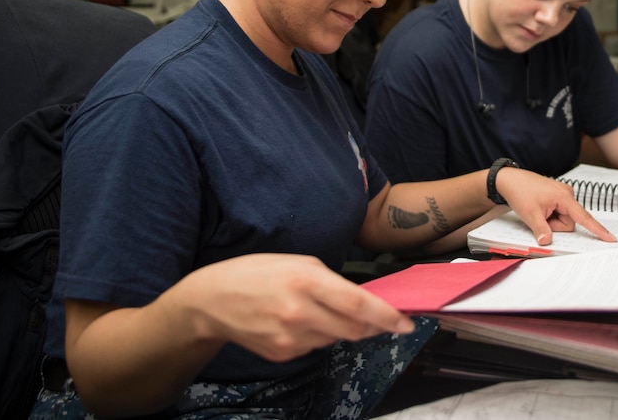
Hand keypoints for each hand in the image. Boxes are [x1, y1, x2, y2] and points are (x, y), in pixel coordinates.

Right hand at [180, 253, 416, 362]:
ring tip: (322, 310)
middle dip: (372, 325)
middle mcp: (300, 313)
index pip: (358, 304)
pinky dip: (319, 335)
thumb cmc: (257, 273)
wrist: (211, 301)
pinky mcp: (283, 354)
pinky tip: (300, 321)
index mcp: (306, 281)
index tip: (407, 323)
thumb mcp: (298, 263)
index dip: (387, 316)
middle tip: (379, 318)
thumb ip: (331, 282)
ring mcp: (291, 338)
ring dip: (342, 328)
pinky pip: (315, 346)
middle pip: (354, 329)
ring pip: (336, 339)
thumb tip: (363, 302)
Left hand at [496, 168, 616, 246]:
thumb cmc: (521, 191)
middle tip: (539, 217)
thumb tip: (547, 242)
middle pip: (569, 222)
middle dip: (555, 226)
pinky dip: (550, 216)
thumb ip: (541, 229)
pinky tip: (540, 210)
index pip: (584, 217)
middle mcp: (567, 194)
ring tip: (538, 211)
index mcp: (564, 197)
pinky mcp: (558, 197)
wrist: (510, 180)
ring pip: (563, 219)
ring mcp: (563, 195)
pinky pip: (559, 214)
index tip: (611, 238)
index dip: (597, 230)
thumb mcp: (530, 214)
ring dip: (551, 221)